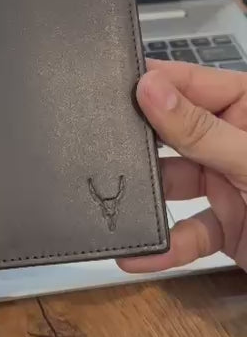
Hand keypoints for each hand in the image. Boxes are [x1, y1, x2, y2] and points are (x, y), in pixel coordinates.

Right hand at [119, 59, 246, 273]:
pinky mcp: (226, 227)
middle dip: (142, 146)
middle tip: (103, 148)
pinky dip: (164, 245)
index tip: (117, 87)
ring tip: (117, 203)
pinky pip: (186, 232)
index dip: (157, 83)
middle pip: (176, 135)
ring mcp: (230, 185)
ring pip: (175, 186)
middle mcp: (236, 143)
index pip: (195, 83)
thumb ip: (201, 130)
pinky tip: (139, 253)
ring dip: (148, 200)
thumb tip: (153, 91)